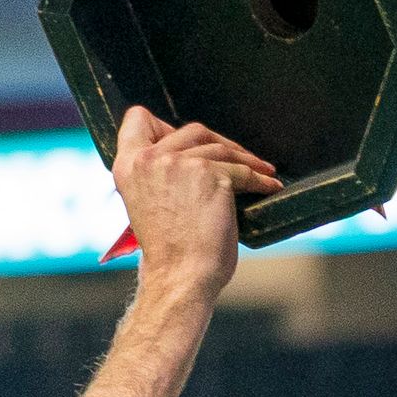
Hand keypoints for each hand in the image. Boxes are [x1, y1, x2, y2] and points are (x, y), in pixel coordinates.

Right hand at [110, 105, 277, 290]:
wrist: (179, 277)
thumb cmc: (168, 251)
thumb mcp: (146, 202)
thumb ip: (158, 174)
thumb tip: (187, 155)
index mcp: (127, 165)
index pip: (137, 118)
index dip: (162, 124)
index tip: (184, 139)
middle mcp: (150, 159)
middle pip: (190, 129)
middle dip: (217, 141)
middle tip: (235, 156)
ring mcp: (181, 163)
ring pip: (220, 147)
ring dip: (245, 158)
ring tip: (261, 170)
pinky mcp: (212, 174)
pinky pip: (243, 170)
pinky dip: (260, 178)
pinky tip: (269, 185)